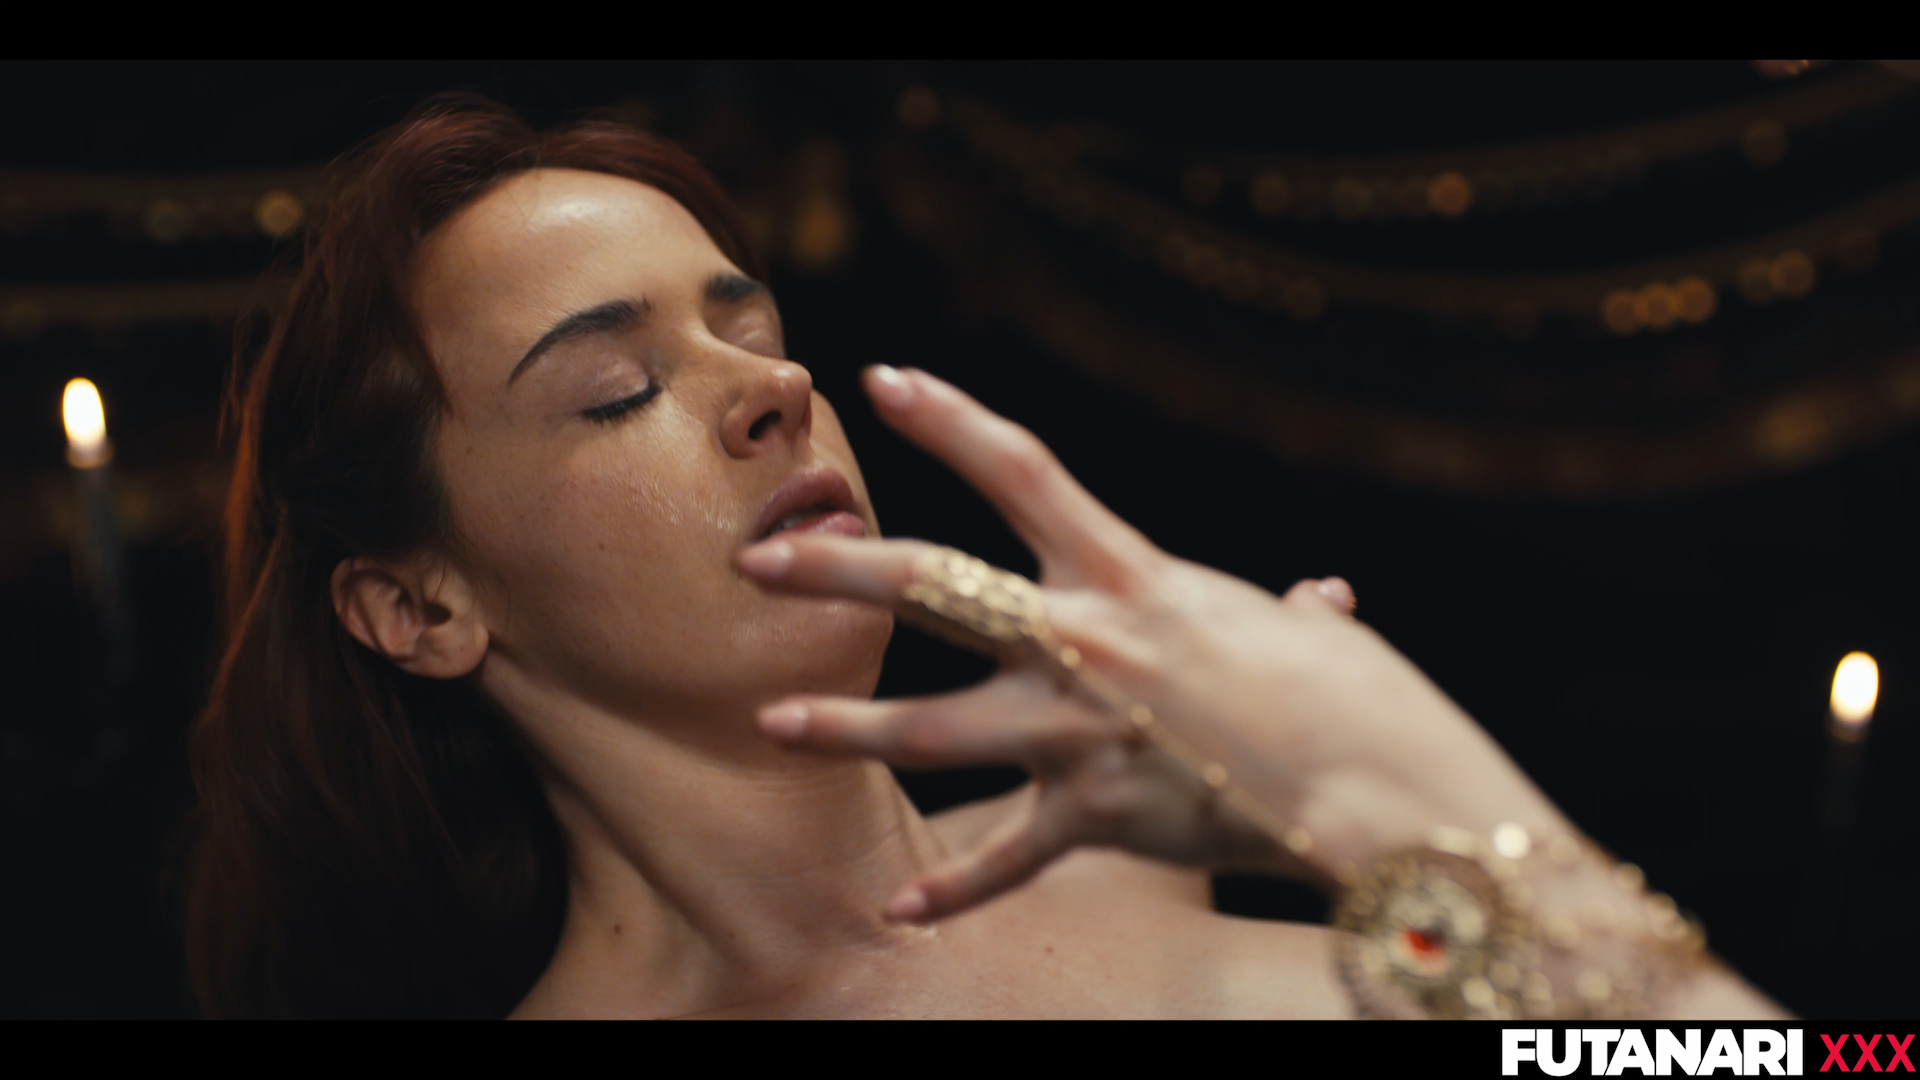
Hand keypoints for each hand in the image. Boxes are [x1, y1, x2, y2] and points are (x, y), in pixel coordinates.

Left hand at [738, 366, 1565, 921]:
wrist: (1371, 786)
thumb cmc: (1352, 695)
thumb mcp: (1304, 634)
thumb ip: (1291, 615)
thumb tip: (1317, 600)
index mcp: (1131, 575)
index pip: (1021, 472)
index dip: (949, 418)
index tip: (883, 380)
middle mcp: (1086, 643)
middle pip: (932, 588)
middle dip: (835, 572)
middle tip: (758, 563)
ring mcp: (1078, 732)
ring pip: (932, 729)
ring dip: (846, 728)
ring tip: (772, 724)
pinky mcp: (1095, 816)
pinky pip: (1008, 858)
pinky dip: (955, 887)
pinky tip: (899, 906)